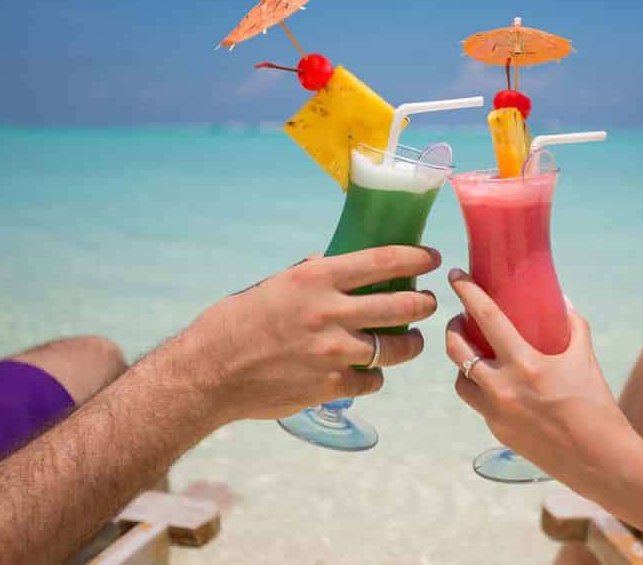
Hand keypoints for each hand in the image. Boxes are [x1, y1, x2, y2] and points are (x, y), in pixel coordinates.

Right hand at [187, 246, 440, 423]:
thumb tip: (336, 260)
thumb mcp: (275, 284)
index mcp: (316, 278)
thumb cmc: (237, 322)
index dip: (416, 258)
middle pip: (402, 306)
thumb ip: (311, 274)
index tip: (432, 258)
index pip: (384, 260)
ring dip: (410, 343)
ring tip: (411, 341)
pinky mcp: (331, 385)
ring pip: (396, 348)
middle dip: (425, 304)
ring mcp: (333, 352)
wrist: (210, 372)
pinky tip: (370, 370)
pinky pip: (373, 380)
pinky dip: (375, 375)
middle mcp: (330, 312)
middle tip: (429, 302)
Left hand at [445, 268, 641, 491]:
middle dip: (452, 329)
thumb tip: (559, 300)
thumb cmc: (596, 405)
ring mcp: (496, 413)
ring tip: (472, 351)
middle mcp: (503, 389)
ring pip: (459, 380)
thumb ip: (571, 325)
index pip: (485, 317)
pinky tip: (494, 381)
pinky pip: (478, 403)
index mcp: (525, 364)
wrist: (600, 461)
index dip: (466, 292)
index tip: (455, 274)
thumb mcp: (584, 358)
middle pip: (457, 350)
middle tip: (459, 318)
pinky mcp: (497, 432)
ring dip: (461, 361)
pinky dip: (480, 387)